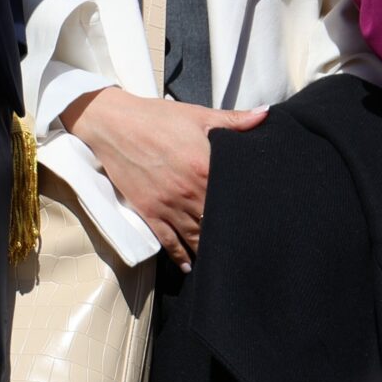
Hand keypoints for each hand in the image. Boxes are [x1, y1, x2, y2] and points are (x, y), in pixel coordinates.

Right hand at [62, 88, 266, 270]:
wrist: (116, 125)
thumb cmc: (158, 118)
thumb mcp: (199, 116)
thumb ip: (235, 120)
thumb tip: (265, 114)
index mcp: (205, 166)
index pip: (232, 195)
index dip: (245, 206)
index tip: (256, 216)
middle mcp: (189, 191)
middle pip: (215, 220)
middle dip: (228, 231)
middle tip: (244, 244)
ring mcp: (168, 205)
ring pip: (194, 236)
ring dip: (207, 248)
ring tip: (223, 258)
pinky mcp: (149, 212)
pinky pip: (168, 242)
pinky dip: (180, 257)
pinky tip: (189, 267)